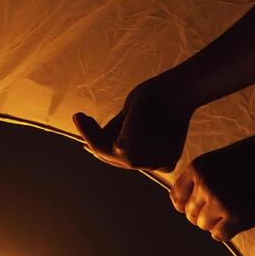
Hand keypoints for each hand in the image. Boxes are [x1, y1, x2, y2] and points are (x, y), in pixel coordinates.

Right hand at [73, 71, 193, 172]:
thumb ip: (120, 130)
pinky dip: (89, 132)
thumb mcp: (137, 117)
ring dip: (90, 134)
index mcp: (164, 157)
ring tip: (79, 116)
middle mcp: (156, 165)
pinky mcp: (129, 155)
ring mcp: (143, 163)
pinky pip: (102, 146)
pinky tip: (80, 117)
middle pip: (119, 158)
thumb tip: (94, 139)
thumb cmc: (162, 96)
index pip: (132, 155)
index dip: (111, 147)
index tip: (92, 142)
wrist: (176, 90)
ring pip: (108, 152)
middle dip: (98, 142)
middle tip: (82, 124)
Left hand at [170, 126, 254, 241]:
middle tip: (226, 204)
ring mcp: (220, 203)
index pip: (177, 198)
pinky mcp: (237, 218)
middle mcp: (205, 185)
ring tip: (236, 207)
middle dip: (205, 212)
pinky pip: (220, 235)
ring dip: (217, 221)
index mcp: (199, 168)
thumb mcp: (222, 160)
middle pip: (190, 214)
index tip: (201, 202)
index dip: (188, 203)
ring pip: (204, 225)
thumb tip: (183, 206)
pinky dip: (228, 230)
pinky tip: (242, 217)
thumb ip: (202, 179)